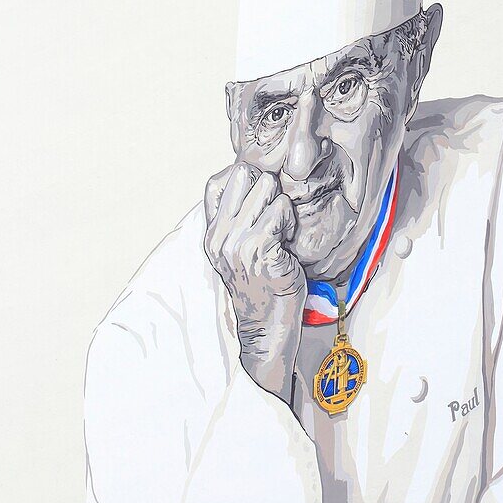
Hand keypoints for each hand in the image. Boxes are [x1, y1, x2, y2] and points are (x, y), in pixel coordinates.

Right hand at [204, 162, 306, 401]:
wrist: (267, 326)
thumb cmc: (262, 283)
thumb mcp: (238, 249)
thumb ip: (237, 218)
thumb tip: (251, 178)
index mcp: (212, 234)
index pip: (217, 181)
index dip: (244, 180)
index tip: (259, 200)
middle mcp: (220, 236)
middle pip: (244, 175)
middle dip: (267, 189)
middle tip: (274, 219)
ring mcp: (237, 243)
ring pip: (268, 190)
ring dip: (282, 208)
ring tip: (281, 234)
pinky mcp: (259, 249)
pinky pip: (282, 211)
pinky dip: (290, 223)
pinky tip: (287, 244)